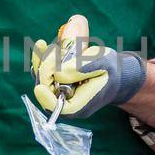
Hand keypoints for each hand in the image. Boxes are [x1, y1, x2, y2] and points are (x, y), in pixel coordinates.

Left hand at [31, 13, 146, 117]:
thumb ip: (82, 68)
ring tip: (54, 47)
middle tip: (54, 49)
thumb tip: (57, 73)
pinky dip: (42, 58)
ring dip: (44, 61)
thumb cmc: (112, 69)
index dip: (47, 100)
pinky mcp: (55, 82)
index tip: (39, 87)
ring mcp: (59, 93)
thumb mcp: (104, 62)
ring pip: (43, 79)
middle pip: (47, 91)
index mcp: (81, 105)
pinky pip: (43, 72)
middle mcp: (67, 102)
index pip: (60, 108)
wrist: (114, 72)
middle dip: (46, 69)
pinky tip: (42, 45)